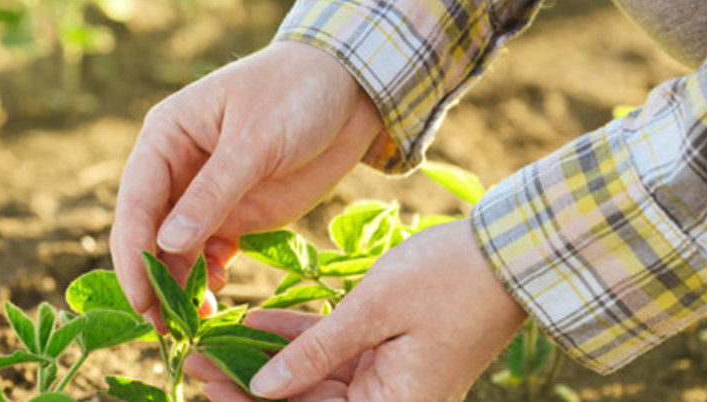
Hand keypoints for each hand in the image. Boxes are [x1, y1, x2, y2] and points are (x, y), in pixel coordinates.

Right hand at [110, 41, 383, 318]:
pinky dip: (208, 280)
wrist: (352, 92)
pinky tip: (218, 297)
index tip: (141, 297)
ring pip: (176, 252)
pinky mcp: (235, 217)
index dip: (133, 252)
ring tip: (195, 322)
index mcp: (166, 138)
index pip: (136, 201)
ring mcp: (205, 197)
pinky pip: (209, 257)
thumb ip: (214, 193)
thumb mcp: (256, 141)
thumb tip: (166, 245)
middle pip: (149, 234)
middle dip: (153, 279)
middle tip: (163, 327)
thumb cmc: (296, 94)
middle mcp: (176, 170)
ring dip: (180, 287)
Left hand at [185, 220, 527, 400]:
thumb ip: (315, 352)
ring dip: (269, 360)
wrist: (509, 253)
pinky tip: (255, 323)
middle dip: (249, 383)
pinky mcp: (392, 355)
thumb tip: (262, 390)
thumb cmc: (449, 279)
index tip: (204, 383)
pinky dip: (299, 339)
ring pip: (315, 378)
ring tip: (216, 340)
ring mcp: (393, 380)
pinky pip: (336, 353)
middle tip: (197, 361)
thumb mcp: (373, 310)